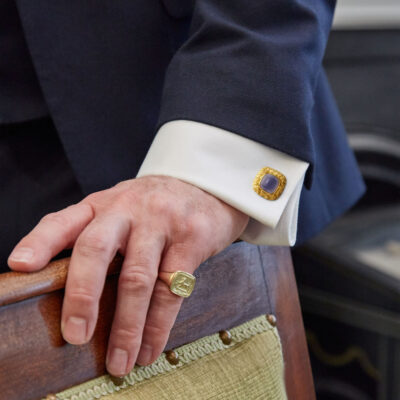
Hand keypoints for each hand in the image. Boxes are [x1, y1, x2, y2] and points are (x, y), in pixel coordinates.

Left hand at [8, 176, 247, 375]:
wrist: (205, 188)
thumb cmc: (155, 206)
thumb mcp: (121, 208)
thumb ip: (96, 235)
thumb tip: (68, 286)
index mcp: (103, 204)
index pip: (64, 220)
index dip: (40, 242)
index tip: (20, 265)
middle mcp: (128, 209)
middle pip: (96, 249)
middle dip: (82, 296)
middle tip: (76, 336)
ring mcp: (161, 223)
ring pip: (137, 278)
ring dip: (126, 326)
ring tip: (120, 361)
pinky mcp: (191, 239)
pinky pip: (172, 288)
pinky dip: (159, 325)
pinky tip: (150, 347)